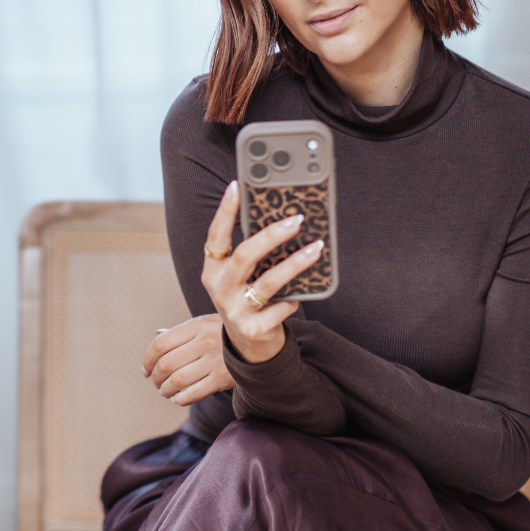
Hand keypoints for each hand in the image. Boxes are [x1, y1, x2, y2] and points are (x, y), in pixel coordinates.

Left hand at [143, 314, 232, 405]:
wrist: (259, 346)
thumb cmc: (227, 334)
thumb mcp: (206, 324)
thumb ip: (182, 331)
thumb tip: (157, 335)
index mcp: (197, 326)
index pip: (160, 344)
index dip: (147, 360)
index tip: (145, 370)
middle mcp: (204, 342)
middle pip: (166, 364)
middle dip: (155, 377)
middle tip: (155, 382)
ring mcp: (214, 361)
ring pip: (176, 381)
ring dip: (165, 390)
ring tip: (165, 391)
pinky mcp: (222, 379)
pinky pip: (192, 394)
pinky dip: (179, 399)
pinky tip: (177, 398)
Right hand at [201, 179, 323, 364]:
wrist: (248, 344)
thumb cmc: (248, 299)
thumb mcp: (241, 277)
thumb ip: (252, 254)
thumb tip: (283, 220)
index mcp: (213, 271)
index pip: (215, 237)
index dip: (225, 211)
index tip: (236, 186)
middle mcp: (220, 290)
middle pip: (244, 256)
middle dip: (272, 235)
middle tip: (296, 220)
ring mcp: (236, 311)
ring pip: (268, 282)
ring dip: (295, 263)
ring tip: (316, 248)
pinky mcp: (255, 329)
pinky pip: (282, 306)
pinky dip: (295, 297)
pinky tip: (304, 291)